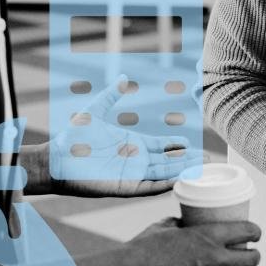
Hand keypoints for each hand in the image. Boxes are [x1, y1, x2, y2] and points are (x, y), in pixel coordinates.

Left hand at [47, 77, 204, 196]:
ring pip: (164, 174)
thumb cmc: (73, 138)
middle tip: (208, 159)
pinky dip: (165, 185)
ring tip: (201, 169)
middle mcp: (135, 161)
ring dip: (182, 172)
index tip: (192, 143)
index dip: (177, 146)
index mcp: (132, 145)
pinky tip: (180, 180)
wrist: (57, 159)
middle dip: (188, 160)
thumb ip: (112, 95)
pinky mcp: (125, 187)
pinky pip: (150, 188)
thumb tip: (124, 77)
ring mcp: (132, 175)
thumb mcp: (95, 111)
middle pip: (168, 161)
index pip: (161, 147)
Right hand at [116, 217, 261, 265]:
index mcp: (209, 236)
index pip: (247, 231)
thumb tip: (186, 223)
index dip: (255, 232)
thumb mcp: (164, 227)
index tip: (255, 234)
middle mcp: (215, 260)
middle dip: (253, 257)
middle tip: (249, 257)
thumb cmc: (142, 249)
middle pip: (251, 261)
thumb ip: (181, 225)